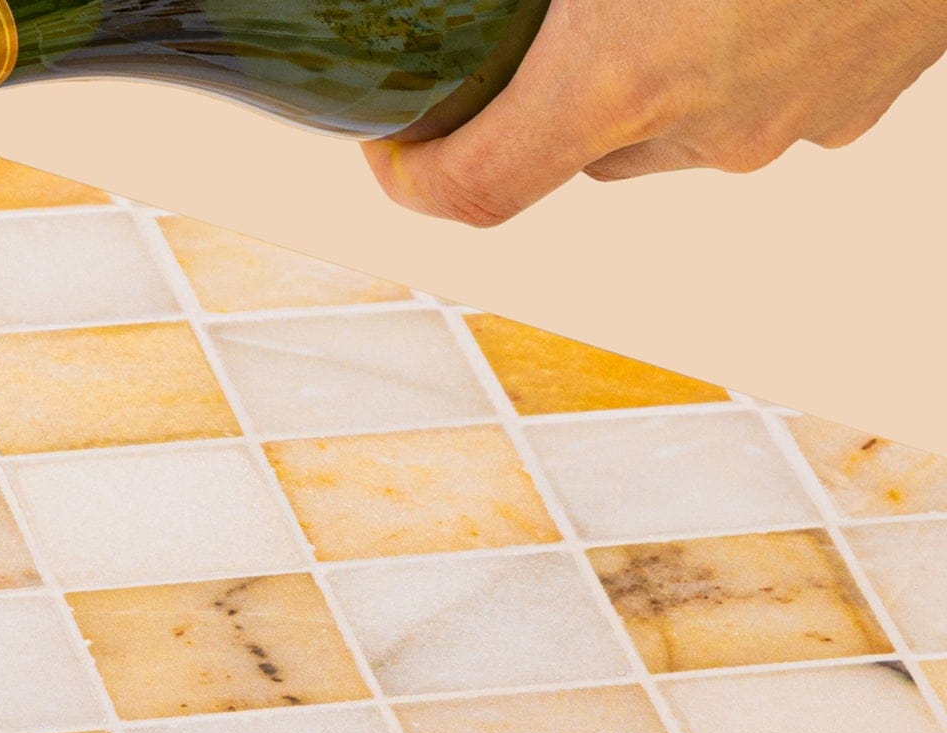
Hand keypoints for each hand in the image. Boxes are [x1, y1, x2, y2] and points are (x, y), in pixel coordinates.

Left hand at [366, 0, 946, 225]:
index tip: (390, 141)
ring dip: (648, 72)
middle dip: (541, 96)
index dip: (410, 177)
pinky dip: (731, 54)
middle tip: (529, 24)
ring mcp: (792, 123)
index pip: (472, 192)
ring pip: (674, 125)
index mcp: (623, 82)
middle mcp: (705, 130)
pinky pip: (759, 96)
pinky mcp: (858, 102)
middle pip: (577, 151)